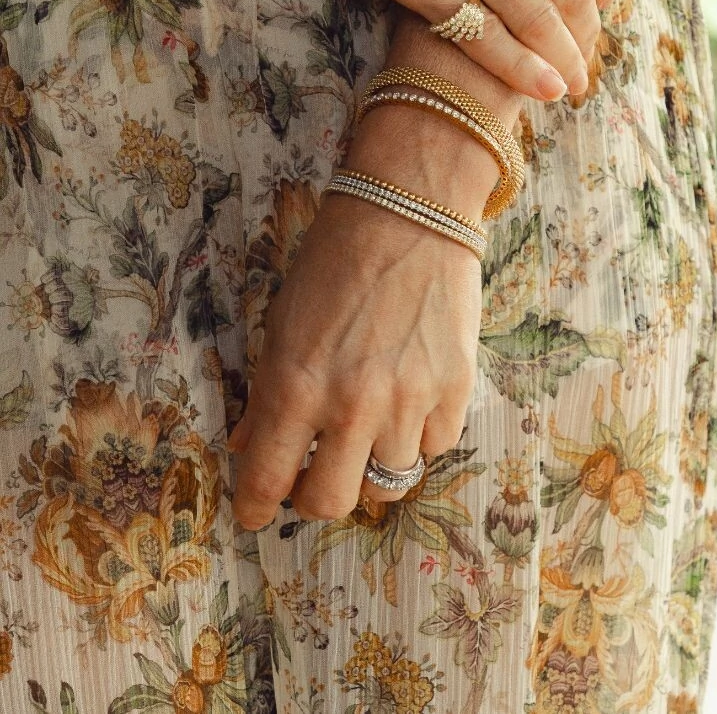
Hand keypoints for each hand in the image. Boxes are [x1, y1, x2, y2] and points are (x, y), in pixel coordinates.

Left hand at [227, 110, 493, 529]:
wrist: (410, 215)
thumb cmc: (335, 260)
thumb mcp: (282, 321)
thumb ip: (266, 391)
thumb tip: (248, 443)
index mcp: (295, 387)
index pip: (265, 482)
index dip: (254, 508)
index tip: (254, 512)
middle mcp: (351, 406)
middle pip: (330, 503)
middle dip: (315, 497)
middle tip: (314, 473)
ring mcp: (408, 402)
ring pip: (387, 484)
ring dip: (370, 465)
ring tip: (368, 431)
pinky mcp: (455, 390)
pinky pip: (434, 448)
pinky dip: (417, 438)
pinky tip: (408, 405)